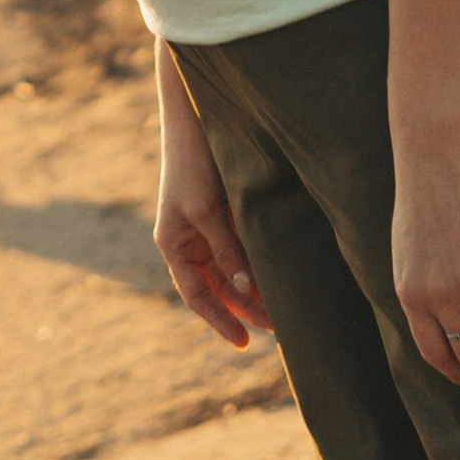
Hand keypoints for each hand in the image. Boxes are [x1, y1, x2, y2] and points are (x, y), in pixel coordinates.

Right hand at [156, 111, 270, 351]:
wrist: (196, 117)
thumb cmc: (192, 164)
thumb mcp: (207, 211)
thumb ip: (227, 250)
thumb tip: (247, 291)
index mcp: (175, 245)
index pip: (196, 296)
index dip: (218, 320)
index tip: (242, 342)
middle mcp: (190, 240)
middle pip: (220, 287)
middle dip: (246, 308)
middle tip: (278, 328)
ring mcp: (210, 226)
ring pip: (235, 270)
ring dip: (256, 288)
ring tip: (285, 308)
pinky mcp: (228, 211)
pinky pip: (245, 247)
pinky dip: (260, 263)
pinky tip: (282, 273)